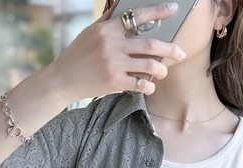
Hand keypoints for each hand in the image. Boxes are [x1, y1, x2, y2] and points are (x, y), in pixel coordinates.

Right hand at [46, 3, 185, 102]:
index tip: (173, 9)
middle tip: (181, 52)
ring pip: (148, 65)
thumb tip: (123, 6)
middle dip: (170, 49)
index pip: (138, 16)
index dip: (158, 11)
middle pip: (150, 43)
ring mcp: (113, 64)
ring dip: (161, 69)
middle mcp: (111, 45)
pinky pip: (139, 84)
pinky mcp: (113, 82)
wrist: (62, 80)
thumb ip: (108, 19)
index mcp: (107, 28)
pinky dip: (148, 86)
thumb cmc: (77, 55)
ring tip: (163, 71)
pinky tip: (150, 86)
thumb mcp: (90, 32)